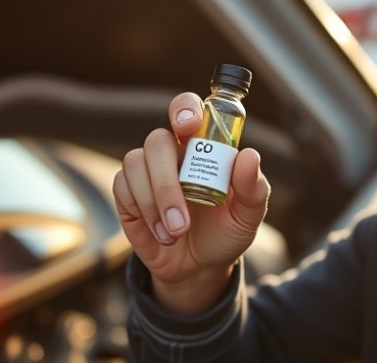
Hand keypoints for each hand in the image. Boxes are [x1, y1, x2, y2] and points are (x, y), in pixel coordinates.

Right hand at [112, 92, 270, 313]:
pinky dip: (142, 210)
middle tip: (183, 219)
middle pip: (158, 140)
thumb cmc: (226, 232)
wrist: (200, 267)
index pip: (189, 111)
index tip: (188, 126)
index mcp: (204, 148)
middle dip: (167, 180)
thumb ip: (254, 188)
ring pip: (136, 162)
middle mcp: (174, 154)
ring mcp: (148, 171)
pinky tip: (162, 232)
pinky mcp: (128, 193)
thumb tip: (249, 155)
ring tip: (177, 231)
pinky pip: (122, 186)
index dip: (185, 109)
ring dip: (155, 201)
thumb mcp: (248, 216)